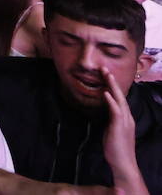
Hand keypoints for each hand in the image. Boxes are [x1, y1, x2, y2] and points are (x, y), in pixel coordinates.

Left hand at [101, 70, 141, 187]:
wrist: (123, 164)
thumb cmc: (116, 149)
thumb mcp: (112, 131)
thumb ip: (111, 120)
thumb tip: (105, 113)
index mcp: (125, 118)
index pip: (119, 99)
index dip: (113, 87)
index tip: (106, 76)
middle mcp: (127, 118)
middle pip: (120, 95)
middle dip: (112, 82)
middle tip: (105, 69)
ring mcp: (125, 122)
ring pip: (119, 100)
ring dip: (112, 86)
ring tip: (106, 75)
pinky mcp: (119, 127)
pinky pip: (116, 111)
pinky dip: (112, 101)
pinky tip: (106, 93)